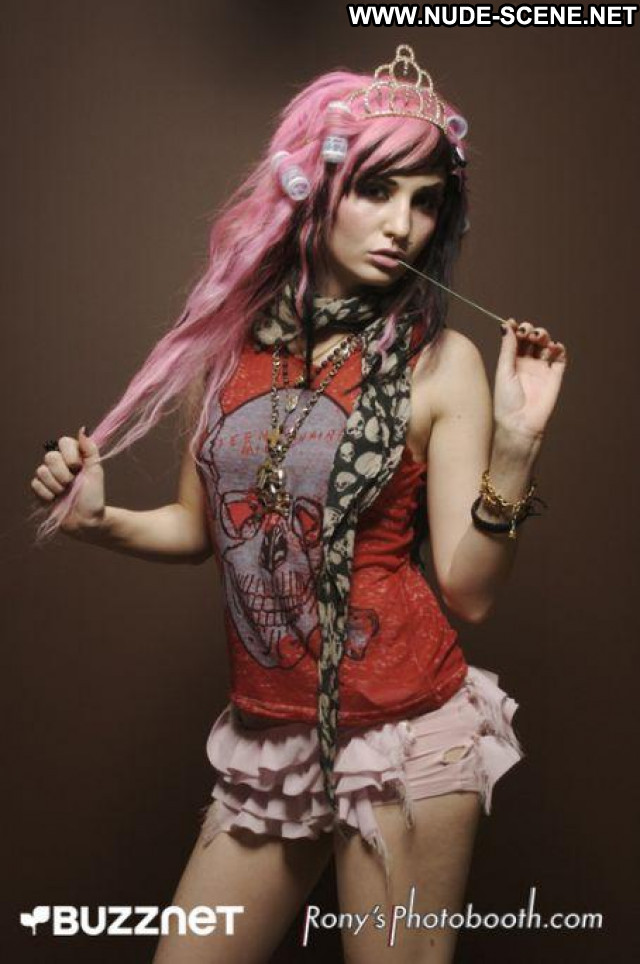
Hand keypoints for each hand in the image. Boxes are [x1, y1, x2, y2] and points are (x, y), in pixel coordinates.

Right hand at [30, 427, 105, 532]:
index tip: (78, 468)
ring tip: (65, 493)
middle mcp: (60, 464)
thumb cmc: (93, 496)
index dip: (69, 455)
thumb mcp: (96, 471)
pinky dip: (47, 494)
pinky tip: (55, 499)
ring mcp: (48, 476)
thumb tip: (83, 428)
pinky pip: (35, 484)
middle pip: (50, 457)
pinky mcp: (40, 490)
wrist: (86, 520)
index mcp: (74, 457)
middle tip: (72, 483)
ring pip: (41, 471)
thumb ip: (90, 449)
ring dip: (56, 486)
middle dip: (63, 474)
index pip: (64, 442)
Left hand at [494, 319, 567, 443]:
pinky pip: (560, 359)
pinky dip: (559, 349)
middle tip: (526, 331)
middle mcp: (527, 364)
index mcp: (511, 362)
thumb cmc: (506, 402)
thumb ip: (507, 348)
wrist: (519, 423)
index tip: (512, 322)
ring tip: (538, 337)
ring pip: (546, 345)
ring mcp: (541, 369)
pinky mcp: (554, 376)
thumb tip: (506, 326)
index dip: (516, 329)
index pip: (516, 339)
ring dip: (543, 336)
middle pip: (532, 339)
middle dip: (530, 330)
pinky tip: (553, 346)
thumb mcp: (504, 371)